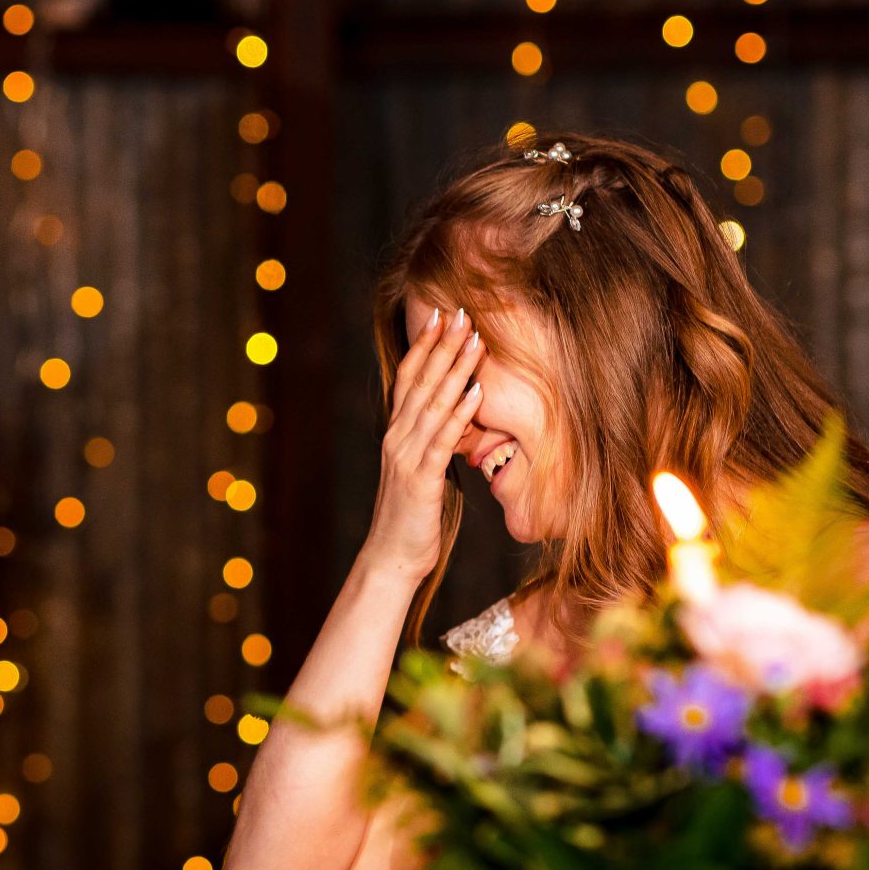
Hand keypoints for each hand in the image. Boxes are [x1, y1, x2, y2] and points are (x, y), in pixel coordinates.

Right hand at [361, 307, 481, 584]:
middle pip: (420, 383)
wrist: (393, 557)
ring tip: (474, 339)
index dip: (425, 346)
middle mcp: (398, 438)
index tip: (440, 316)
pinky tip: (475, 391)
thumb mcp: (424, 472)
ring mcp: (407, 457)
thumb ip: (434, 444)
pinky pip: (443, 439)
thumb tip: (455, 421)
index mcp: (397, 435)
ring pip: (433, 403)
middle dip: (442, 346)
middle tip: (461, 311)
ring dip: (455, 369)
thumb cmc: (413, 517)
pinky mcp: (420, 478)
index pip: (409, 380)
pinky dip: (460, 413)